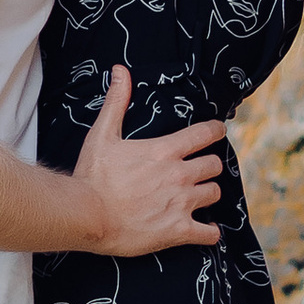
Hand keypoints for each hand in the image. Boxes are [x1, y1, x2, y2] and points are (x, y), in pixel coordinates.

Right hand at [68, 67, 223, 254]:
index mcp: (165, 151)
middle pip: (214, 165)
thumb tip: (120, 71)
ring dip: (207, 194)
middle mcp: (179, 175)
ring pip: (215, 193)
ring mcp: (181, 204)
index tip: (217, 132)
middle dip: (208, 166)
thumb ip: (117, 102)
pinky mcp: (178, 231)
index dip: (215, 131)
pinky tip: (203, 229)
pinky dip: (209, 231)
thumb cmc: (93, 176)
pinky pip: (209, 233)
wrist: (86, 215)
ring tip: (197, 197)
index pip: (205, 133)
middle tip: (198, 170)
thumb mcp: (103, 135)